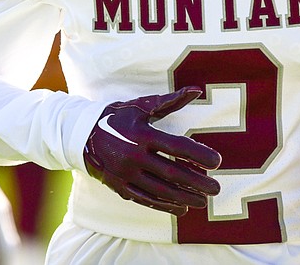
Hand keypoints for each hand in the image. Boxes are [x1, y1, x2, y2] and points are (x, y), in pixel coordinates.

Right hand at [83, 86, 221, 214]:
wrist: (81, 135)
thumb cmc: (117, 117)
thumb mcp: (141, 106)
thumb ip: (170, 101)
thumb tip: (196, 90)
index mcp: (142, 134)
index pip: (177, 147)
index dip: (200, 155)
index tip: (218, 162)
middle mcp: (134, 156)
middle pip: (173, 172)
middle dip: (198, 182)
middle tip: (217, 189)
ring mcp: (127, 174)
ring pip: (161, 190)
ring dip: (185, 197)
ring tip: (203, 202)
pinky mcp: (121, 187)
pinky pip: (146, 200)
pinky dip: (165, 205)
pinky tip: (181, 208)